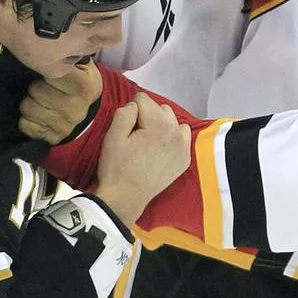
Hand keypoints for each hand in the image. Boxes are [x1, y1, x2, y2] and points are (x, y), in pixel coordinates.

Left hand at [19, 61, 102, 143]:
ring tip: (40, 98)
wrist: (92, 114)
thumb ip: (67, 55)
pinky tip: (38, 113)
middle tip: (43, 84)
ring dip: (29, 101)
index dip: (44, 66)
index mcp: (84, 86)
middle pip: (34, 90)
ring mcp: (64, 126)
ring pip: (26, 108)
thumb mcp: (82, 65)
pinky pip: (24, 125)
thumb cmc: (81, 83)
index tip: (45, 67)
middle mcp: (75, 109)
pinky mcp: (51, 138)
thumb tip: (48, 45)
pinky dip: (27, 118)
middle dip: (34, 85)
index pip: (52, 71)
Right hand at [95, 92, 190, 226]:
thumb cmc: (117, 167)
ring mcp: (183, 146)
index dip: (131, 111)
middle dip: (147, 115)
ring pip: (172, 119)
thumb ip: (124, 113)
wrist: (126, 198)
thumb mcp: (112, 137)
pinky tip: (160, 148)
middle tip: (135, 135)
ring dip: (160, 124)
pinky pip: (182, 135)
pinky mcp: (185, 158)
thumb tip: (134, 105)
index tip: (126, 128)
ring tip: (148, 140)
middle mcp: (176, 132)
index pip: (143, 99)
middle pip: (160, 107)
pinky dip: (172, 136)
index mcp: (158, 125)